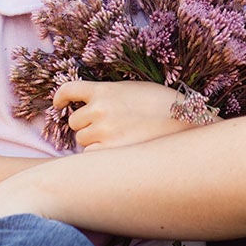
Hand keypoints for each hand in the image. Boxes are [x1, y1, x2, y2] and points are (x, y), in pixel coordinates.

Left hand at [52, 80, 191, 149]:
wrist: (186, 120)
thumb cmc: (164, 105)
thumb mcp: (135, 89)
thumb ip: (112, 96)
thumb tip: (95, 107)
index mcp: (105, 90)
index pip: (69, 90)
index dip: (61, 98)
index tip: (60, 104)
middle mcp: (100, 109)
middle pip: (76, 123)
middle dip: (87, 126)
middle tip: (111, 128)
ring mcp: (103, 131)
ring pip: (82, 141)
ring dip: (94, 142)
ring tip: (120, 140)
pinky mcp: (110, 152)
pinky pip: (90, 157)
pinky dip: (99, 156)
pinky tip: (113, 154)